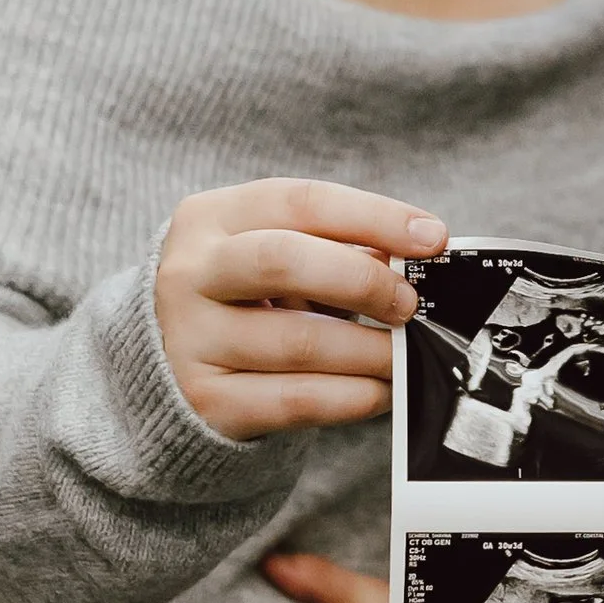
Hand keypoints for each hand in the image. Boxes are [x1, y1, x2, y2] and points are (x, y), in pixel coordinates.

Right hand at [154, 178, 448, 439]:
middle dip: (363, 281)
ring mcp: (191, 339)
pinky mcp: (208, 400)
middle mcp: (189, 273)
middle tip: (409, 304)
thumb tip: (414, 259)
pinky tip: (380, 390)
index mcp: (210, 218)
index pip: (301, 202)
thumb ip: (334, 248)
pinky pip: (298, 400)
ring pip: (300, 341)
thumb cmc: (246, 298)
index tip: (432, 237)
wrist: (171, 367)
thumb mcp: (276, 255)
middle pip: (284, 261)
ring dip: (370, 350)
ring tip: (404, 354)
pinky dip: (353, 396)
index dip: (374, 216)